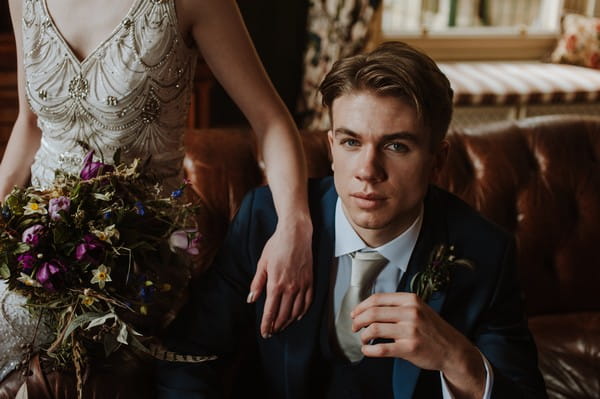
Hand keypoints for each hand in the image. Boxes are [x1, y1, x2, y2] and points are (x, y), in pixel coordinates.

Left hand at [248, 217, 312, 337]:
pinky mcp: (310, 281)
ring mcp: (302, 285)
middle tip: (271, 332)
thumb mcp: (262, 263)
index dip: (267, 324)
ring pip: (296, 311)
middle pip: (283, 314)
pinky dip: (302, 312)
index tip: (264, 333)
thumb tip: (251, 300)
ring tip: (282, 327)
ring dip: (288, 322)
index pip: (270, 311)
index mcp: (276, 284)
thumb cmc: (276, 246)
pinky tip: (297, 316)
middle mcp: (290, 288)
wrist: (296, 234)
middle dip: (277, 326)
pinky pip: (308, 302)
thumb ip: (257, 284)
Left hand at [351, 293, 484, 397]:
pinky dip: (369, 350)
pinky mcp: (410, 348)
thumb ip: (397, 305)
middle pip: (373, 313)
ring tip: (363, 338)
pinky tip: (367, 350)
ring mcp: (411, 331)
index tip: (354, 313)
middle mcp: (411, 313)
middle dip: (358, 320)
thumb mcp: (418, 308)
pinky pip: (381, 348)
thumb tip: (368, 308)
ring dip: (363, 335)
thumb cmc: (432, 329)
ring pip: (374, 329)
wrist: (452, 349)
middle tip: (354, 326)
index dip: (361, 306)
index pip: (377, 299)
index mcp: (410, 300)